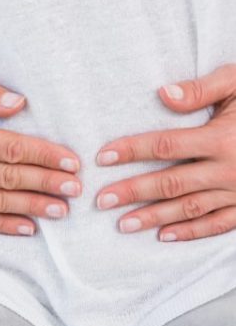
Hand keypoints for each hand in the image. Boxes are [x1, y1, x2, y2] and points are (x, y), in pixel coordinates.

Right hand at [0, 51, 81, 235]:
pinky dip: (2, 226)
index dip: (45, 156)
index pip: (12, 148)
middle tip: (76, 189)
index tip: (72, 162)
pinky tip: (28, 227)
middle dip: (47, 184)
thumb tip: (21, 104)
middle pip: (8, 178)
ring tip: (61, 210)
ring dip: (32, 208)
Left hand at [95, 63, 235, 241]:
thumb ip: (203, 89)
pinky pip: (217, 225)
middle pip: (170, 182)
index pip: (166, 145)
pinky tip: (164, 236)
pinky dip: (190, 232)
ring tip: (122, 224)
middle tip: (101, 201)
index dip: (132, 150)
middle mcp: (228, 169)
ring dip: (154, 217)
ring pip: (188, 208)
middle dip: (133, 192)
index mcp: (223, 138)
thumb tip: (162, 94)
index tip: (103, 157)